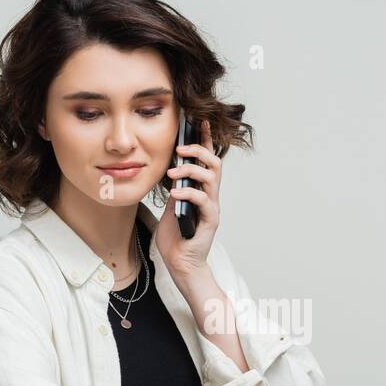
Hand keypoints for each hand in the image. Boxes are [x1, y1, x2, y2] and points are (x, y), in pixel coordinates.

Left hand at [157, 117, 220, 287]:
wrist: (181, 265)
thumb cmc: (176, 239)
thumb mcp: (171, 207)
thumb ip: (175, 190)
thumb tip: (172, 171)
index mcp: (201, 191)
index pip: (207, 160)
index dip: (205, 140)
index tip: (200, 121)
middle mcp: (210, 197)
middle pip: (215, 163)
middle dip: (199, 150)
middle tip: (180, 148)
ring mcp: (212, 208)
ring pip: (211, 177)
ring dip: (191, 169)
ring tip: (173, 171)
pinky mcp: (210, 221)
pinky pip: (203, 200)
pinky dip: (188, 192)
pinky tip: (174, 193)